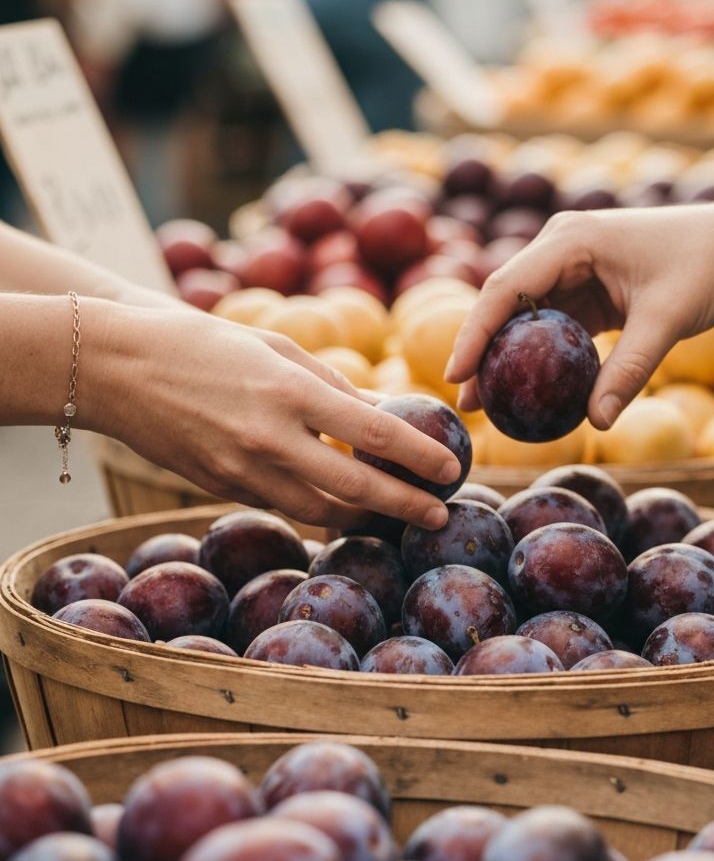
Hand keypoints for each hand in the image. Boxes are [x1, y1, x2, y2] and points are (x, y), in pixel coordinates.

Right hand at [83, 303, 461, 529]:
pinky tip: (343, 505)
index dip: (419, 455)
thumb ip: (333, 385)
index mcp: (289, 393)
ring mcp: (241, 470)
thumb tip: (383, 410)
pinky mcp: (220, 488)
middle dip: (405, 505)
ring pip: (320, 511)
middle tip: (439, 513)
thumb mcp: (276, 349)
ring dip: (365, 517)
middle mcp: (269, 439)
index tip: (451, 468)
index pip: (372, 433)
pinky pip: (284, 505)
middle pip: (355, 488)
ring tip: (398, 513)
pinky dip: (320, 509)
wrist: (116, 367)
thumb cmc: (202, 343)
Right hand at [446, 199, 713, 427]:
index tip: (456, 375)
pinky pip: (550, 323)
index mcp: (571, 239)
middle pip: (504, 301)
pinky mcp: (584, 285)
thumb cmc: (703, 268)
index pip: (506, 287)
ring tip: (486, 405)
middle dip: (480, 350)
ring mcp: (570, 265)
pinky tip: (527, 390)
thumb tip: (598, 421)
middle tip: (464, 401)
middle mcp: (561, 246)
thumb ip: (630, 370)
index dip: (474, 332)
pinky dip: (537, 355)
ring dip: (505, 356)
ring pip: (523, 315)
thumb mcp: (667, 320)